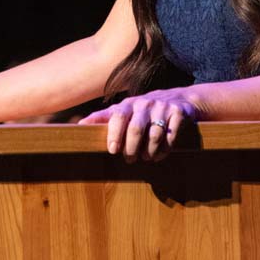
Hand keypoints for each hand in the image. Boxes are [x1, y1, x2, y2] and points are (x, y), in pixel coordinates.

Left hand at [78, 88, 198, 161]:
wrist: (179, 99)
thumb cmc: (144, 110)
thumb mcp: (125, 110)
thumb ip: (104, 117)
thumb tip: (80, 125)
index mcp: (129, 104)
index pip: (118, 116)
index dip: (115, 134)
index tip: (113, 150)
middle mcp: (145, 104)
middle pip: (136, 129)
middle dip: (132, 148)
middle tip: (130, 159)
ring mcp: (163, 108)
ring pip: (154, 135)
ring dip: (149, 151)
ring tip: (145, 157)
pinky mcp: (179, 113)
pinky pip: (171, 135)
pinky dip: (165, 149)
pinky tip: (159, 155)